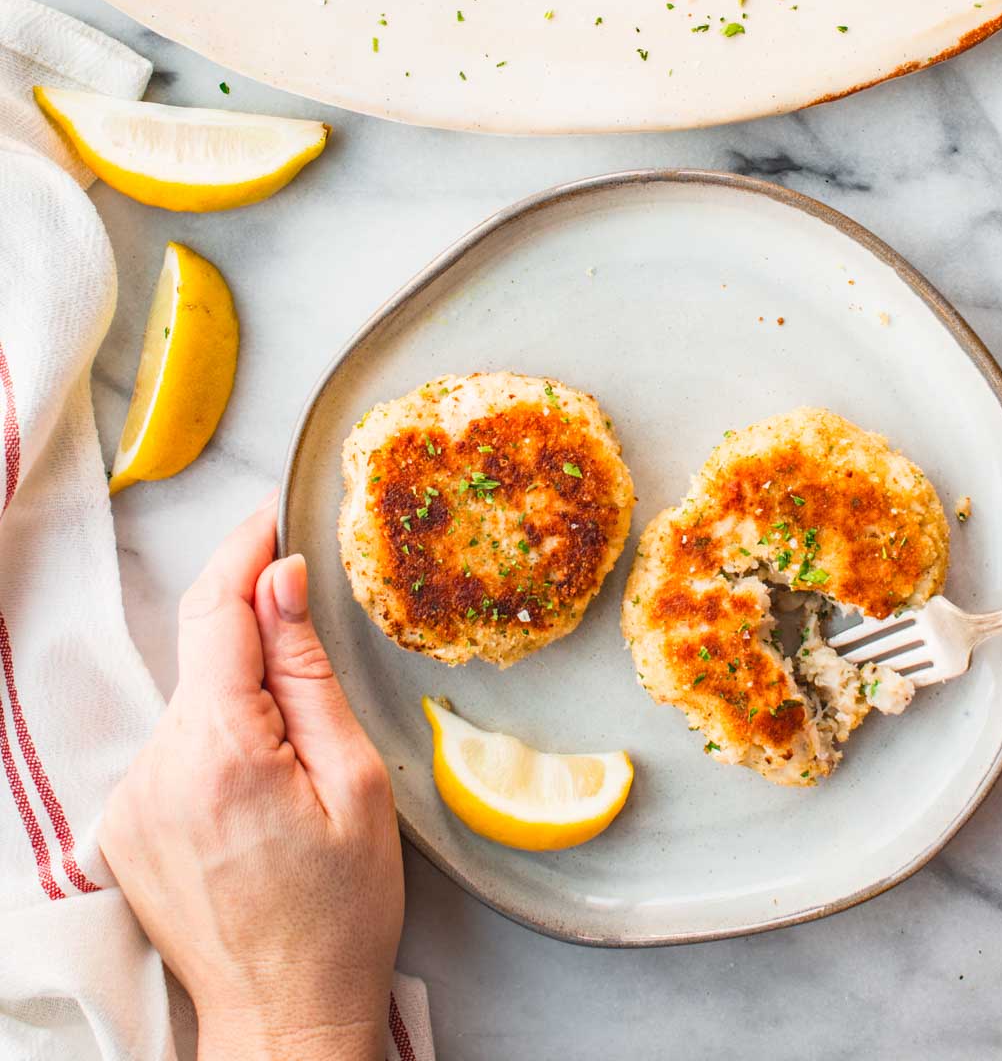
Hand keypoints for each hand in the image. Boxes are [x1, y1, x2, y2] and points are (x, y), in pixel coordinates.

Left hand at [99, 498, 404, 1060]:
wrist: (284, 1017)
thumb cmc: (339, 912)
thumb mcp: (353, 780)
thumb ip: (307, 670)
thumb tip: (281, 578)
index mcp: (219, 748)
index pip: (216, 608)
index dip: (245, 549)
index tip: (274, 513)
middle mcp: (156, 766)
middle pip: (204, 652)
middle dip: (259, 638)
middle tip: (322, 669)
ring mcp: (132, 799)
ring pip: (195, 700)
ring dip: (241, 700)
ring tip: (300, 770)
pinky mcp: (126, 825)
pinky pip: (178, 748)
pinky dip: (220, 743)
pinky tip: (262, 797)